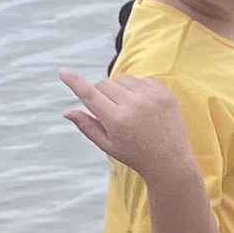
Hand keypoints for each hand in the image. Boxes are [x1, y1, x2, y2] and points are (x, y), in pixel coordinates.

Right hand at [56, 67, 192, 177]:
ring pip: (122, 78)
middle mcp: (134, 105)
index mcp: (117, 120)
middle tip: (109, 110)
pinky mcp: (165, 92)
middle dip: (100, 93)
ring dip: (118, 88)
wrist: (170, 160)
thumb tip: (66, 111)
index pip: (90, 95)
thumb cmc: (136, 155)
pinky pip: (142, 78)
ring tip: (126, 107)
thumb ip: (87, 126)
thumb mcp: (107, 145)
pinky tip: (142, 105)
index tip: (63, 71)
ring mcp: (152, 97)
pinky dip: (137, 87)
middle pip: (103, 83)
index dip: (74, 82)